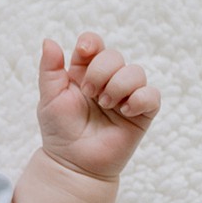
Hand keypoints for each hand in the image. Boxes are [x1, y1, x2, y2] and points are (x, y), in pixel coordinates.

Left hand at [36, 33, 159, 181]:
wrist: (73, 163)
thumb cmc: (60, 131)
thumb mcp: (49, 98)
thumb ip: (49, 69)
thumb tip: (49, 40)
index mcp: (84, 72)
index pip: (94, 45)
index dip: (91, 43)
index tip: (83, 52)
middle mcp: (107, 80)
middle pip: (115, 55)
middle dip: (101, 71)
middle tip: (90, 94)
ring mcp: (126, 96)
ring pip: (135, 72)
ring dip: (119, 86)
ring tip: (105, 105)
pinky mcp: (141, 113)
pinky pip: (152, 95)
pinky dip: (140, 99)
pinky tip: (124, 111)